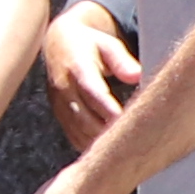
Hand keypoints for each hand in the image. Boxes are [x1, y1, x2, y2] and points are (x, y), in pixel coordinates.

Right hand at [39, 0, 140, 147]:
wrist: (57, 46)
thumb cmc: (88, 45)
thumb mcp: (107, 44)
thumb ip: (122, 60)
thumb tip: (137, 75)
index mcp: (77, 67)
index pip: (93, 92)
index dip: (109, 108)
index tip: (127, 120)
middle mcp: (65, 89)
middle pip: (86, 118)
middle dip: (109, 130)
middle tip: (135, 140)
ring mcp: (60, 106)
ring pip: (80, 132)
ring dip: (102, 141)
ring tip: (126, 147)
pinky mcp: (60, 117)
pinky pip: (75, 137)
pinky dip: (92, 145)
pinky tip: (110, 149)